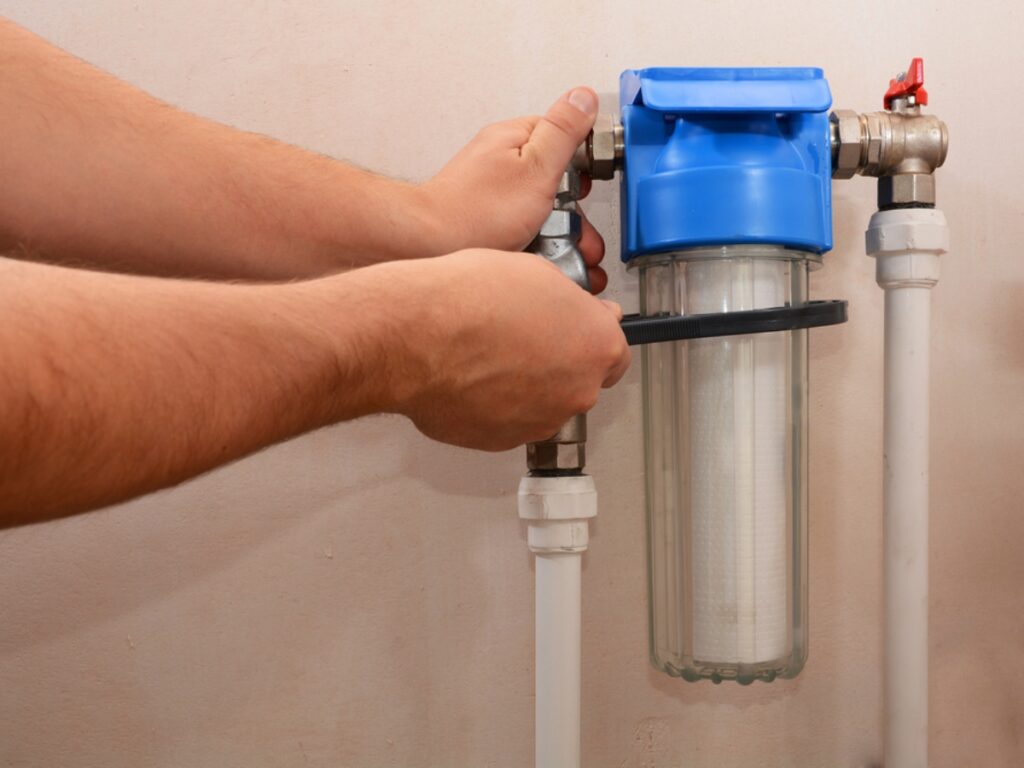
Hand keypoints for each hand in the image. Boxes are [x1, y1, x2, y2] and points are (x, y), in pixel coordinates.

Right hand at [382, 248, 629, 450]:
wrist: (414, 338)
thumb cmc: (467, 300)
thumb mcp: (535, 273)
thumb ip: (569, 301)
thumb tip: (575, 309)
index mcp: (596, 345)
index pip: (616, 352)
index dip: (590, 338)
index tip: (574, 330)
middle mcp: (577, 390)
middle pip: (579, 380)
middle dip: (557, 361)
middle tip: (520, 337)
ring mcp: (541, 421)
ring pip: (544, 402)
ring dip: (525, 384)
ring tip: (487, 356)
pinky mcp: (503, 440)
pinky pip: (508, 420)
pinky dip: (495, 404)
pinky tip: (471, 377)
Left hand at [422, 87, 608, 292]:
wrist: (428, 246)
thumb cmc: (476, 211)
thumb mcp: (536, 167)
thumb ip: (563, 131)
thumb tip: (584, 97)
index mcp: (513, 137)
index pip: (564, 136)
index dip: (582, 163)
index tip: (584, 186)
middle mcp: (499, 158)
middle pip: (553, 175)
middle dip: (570, 207)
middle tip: (567, 223)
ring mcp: (490, 186)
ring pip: (539, 203)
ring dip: (554, 228)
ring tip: (550, 243)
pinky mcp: (484, 213)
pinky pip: (520, 222)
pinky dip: (531, 237)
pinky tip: (529, 249)